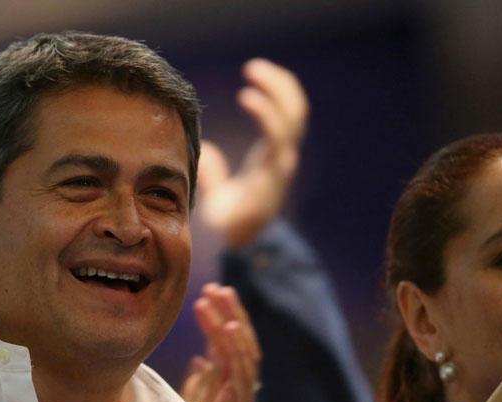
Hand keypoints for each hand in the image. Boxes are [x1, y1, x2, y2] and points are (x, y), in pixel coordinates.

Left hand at [179, 283, 260, 401]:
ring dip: (235, 345)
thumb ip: (199, 386)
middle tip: (217, 290)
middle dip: (232, 317)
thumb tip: (200, 359)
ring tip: (225, 320)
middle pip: (242, 347)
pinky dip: (234, 388)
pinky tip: (225, 370)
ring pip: (244, 370)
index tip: (210, 291)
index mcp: (229, 383)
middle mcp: (239, 392)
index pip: (230, 342)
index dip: (223, 315)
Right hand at [196, 59, 307, 249]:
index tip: (246, 95)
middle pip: (294, 115)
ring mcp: (286, 149)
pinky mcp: (282, 144)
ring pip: (295, 110)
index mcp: (271, 173)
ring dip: (280, 85)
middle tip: (251, 69)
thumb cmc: (232, 223)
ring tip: (253, 68)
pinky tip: (260, 79)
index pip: (279, 136)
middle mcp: (284, 157)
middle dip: (278, 88)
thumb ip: (211, 183)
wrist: (253, 233)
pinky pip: (289, 112)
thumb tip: (206, 149)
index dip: (267, 113)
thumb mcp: (217, 212)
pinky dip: (279, 91)